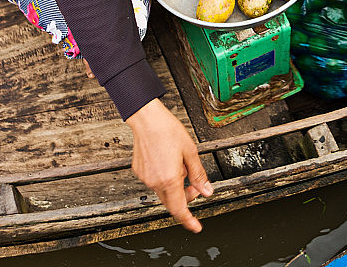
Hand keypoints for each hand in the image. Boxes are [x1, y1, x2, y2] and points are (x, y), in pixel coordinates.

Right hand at [126, 98, 212, 231]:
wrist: (147, 119)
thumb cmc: (168, 131)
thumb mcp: (190, 152)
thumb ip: (199, 175)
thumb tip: (207, 191)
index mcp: (169, 179)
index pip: (180, 209)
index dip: (189, 220)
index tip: (196, 226)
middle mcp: (155, 182)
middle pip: (171, 202)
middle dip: (185, 198)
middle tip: (196, 187)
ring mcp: (145, 177)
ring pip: (163, 192)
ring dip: (175, 186)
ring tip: (181, 166)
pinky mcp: (139, 171)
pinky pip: (154, 182)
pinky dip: (165, 179)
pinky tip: (169, 163)